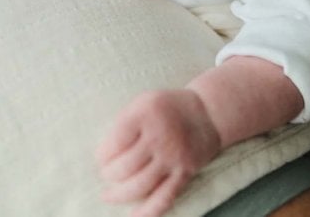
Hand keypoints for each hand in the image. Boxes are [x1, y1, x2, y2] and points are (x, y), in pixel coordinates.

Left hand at [96, 89, 221, 216]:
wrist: (208, 113)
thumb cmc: (168, 108)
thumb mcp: (143, 102)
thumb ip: (124, 123)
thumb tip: (103, 155)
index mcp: (145, 115)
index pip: (114, 144)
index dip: (102, 155)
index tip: (101, 158)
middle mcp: (160, 137)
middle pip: (124, 168)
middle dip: (109, 175)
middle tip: (106, 174)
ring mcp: (173, 158)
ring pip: (139, 186)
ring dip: (119, 194)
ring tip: (110, 195)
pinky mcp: (184, 173)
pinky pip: (164, 197)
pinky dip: (147, 212)